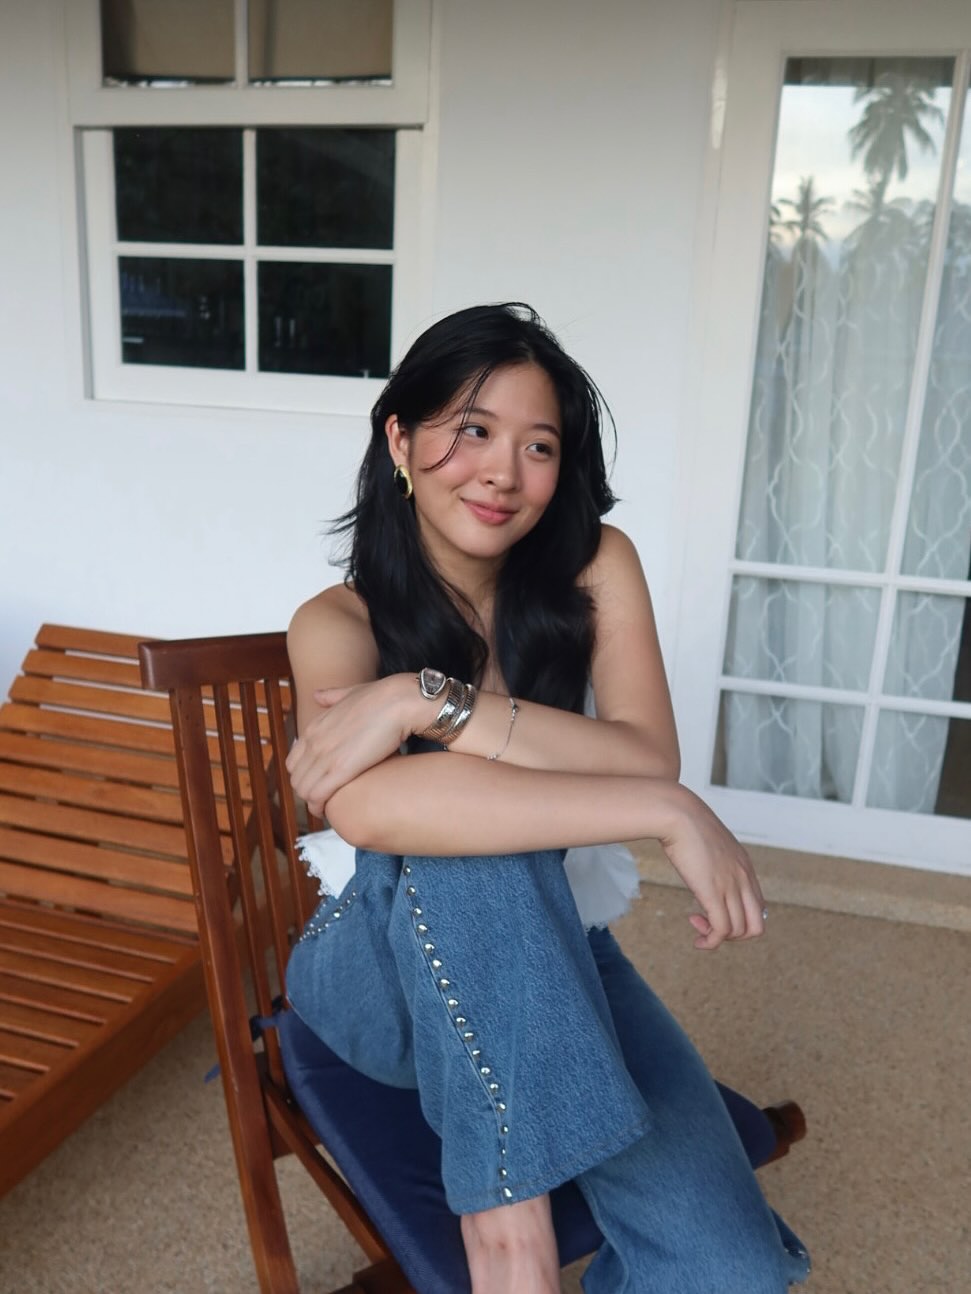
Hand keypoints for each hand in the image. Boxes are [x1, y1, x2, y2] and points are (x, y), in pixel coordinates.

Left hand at [286, 674, 415, 817]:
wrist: (397, 702)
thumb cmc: (381, 697)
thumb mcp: (348, 693)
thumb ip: (331, 696)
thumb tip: (317, 696)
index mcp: (314, 727)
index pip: (293, 762)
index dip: (305, 776)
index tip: (319, 784)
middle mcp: (314, 742)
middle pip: (297, 779)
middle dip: (308, 793)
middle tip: (325, 799)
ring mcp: (325, 756)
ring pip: (304, 791)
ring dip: (314, 803)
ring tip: (329, 807)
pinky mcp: (341, 770)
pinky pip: (318, 796)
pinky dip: (320, 807)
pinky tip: (330, 811)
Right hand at [657, 785, 766, 949]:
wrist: (678, 813)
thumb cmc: (686, 824)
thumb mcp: (709, 842)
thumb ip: (714, 858)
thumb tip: (701, 863)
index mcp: (745, 867)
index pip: (758, 908)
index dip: (738, 919)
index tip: (714, 911)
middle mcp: (743, 879)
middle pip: (757, 926)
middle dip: (735, 936)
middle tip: (711, 927)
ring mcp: (730, 886)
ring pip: (739, 931)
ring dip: (718, 938)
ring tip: (697, 927)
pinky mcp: (713, 892)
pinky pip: (721, 930)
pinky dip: (711, 943)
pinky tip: (697, 940)